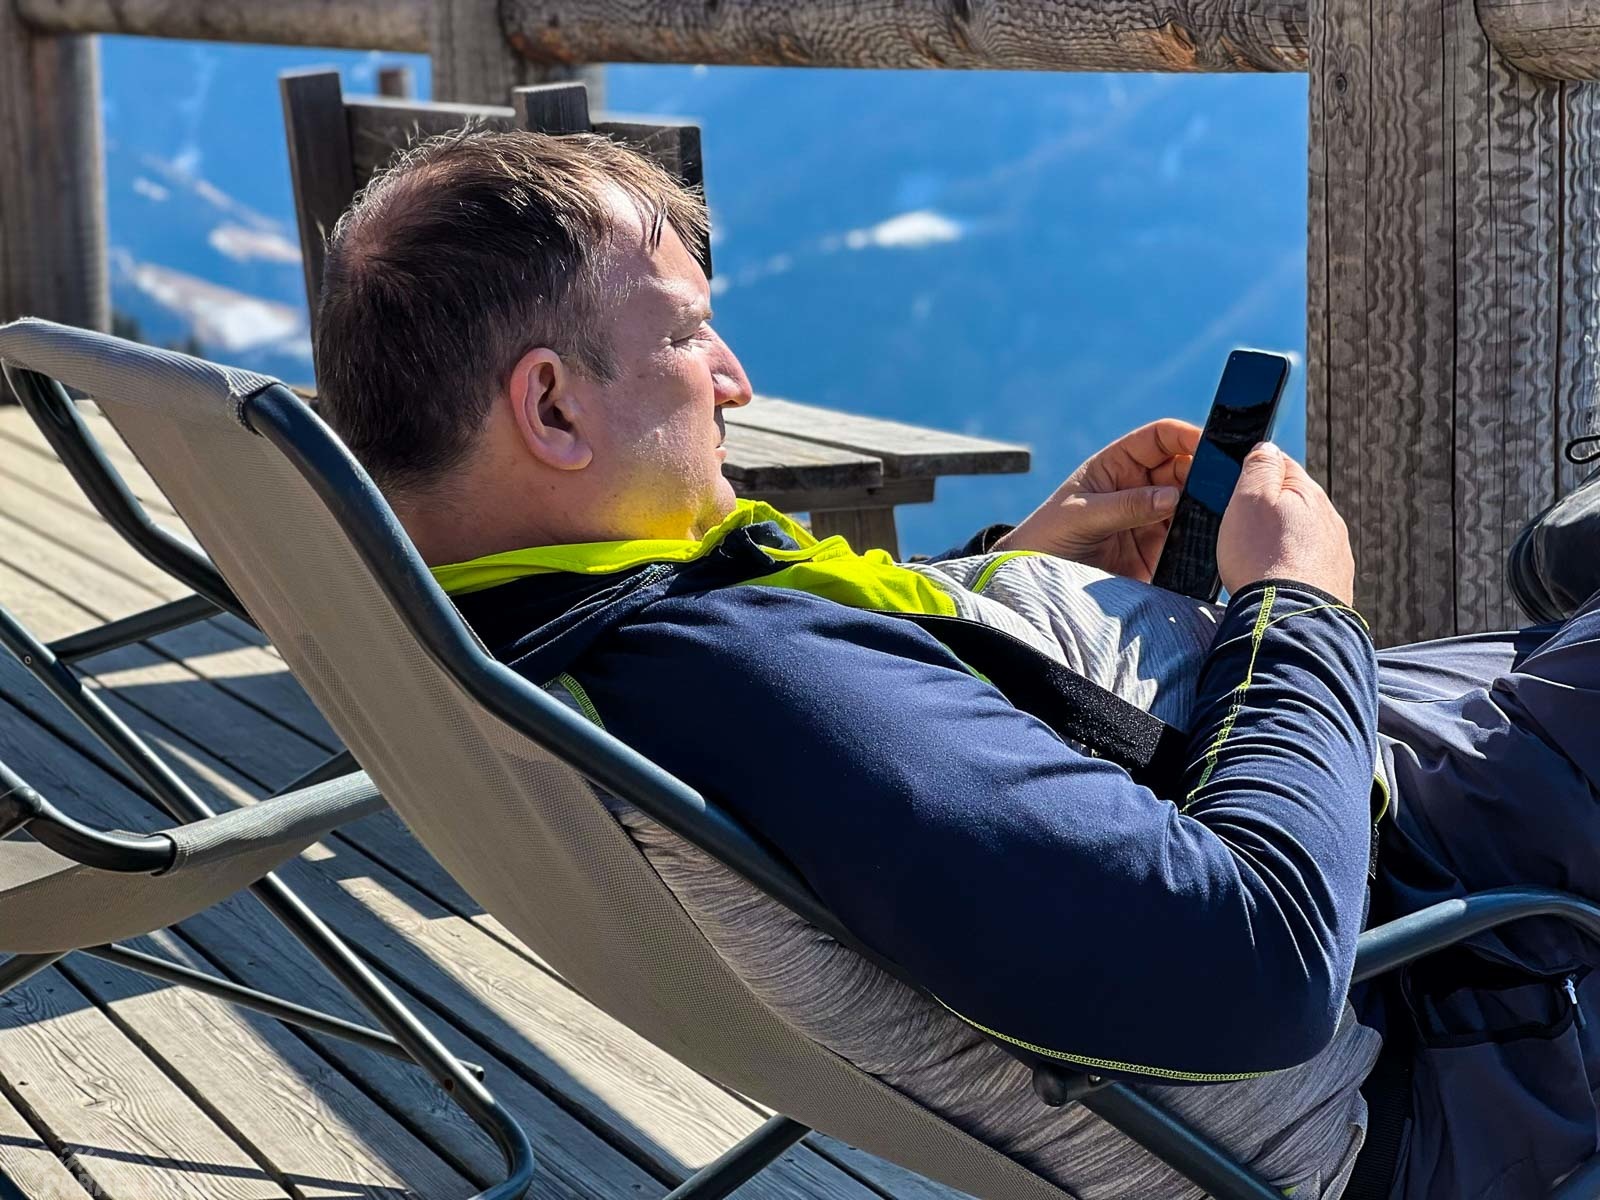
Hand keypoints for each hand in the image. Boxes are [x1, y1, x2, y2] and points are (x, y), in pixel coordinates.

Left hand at [994, 419, 1200, 581]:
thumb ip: (1125, 505)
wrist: (1040, 583)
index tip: (1208, 444)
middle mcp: (1139, 487)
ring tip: (1218, 512)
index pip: (1159, 438)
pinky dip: (1203, 536)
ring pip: (1192, 501)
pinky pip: (1189, 537)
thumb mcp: (1081, 515)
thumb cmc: (1049, 536)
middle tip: (1221, 485)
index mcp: (1117, 465)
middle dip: (1204, 472)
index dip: (1185, 435)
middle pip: (1184, 468)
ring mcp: (1151, 517)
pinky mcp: (1158, 549)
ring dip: (1207, 504)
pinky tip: (1211, 538)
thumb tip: (1172, 497)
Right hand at [1218, 443, 1354, 604]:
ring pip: (1300, 538)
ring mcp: (1335, 555)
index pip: (1280, 464)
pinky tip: (1272, 582)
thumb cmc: (1263, 559)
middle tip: (1240, 532)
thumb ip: (1259, 466)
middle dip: (1267, 514)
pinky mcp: (1333, 585)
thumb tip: (1267, 448)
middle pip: (1291, 504)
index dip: (1252, 474)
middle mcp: (1330, 520)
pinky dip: (1289, 571)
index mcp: (1310, 493)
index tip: (1234, 492)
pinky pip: (1305, 568)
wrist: (1289, 619)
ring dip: (1279, 545)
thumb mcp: (1250, 498)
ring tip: (1255, 563)